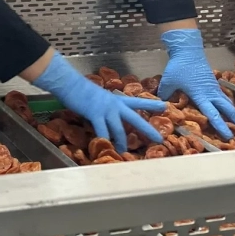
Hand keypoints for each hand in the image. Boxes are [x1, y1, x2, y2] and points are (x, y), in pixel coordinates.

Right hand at [32, 51, 164, 151]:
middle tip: (160, 138)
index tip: (165, 106)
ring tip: (123, 152)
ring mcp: (106, 109)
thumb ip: (103, 107)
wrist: (69, 83)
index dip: (151, 104)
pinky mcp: (95, 114)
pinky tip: (104, 145)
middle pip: (135, 118)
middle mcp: (115, 104)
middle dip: (148, 129)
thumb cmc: (79, 88)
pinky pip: (102, 131)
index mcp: (116, 99)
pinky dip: (104, 139)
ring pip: (119, 129)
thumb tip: (104, 116)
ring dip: (121, 142)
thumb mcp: (97, 97)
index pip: (138, 101)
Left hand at [159, 28, 234, 139]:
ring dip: (233, 113)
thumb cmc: (179, 67)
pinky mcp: (214, 83)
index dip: (220, 126)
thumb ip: (164, 95)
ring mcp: (214, 88)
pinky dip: (228, 104)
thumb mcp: (168, 82)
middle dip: (234, 121)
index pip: (212, 114)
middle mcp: (211, 93)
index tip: (228, 136)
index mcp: (200, 95)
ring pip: (227, 102)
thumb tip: (160, 106)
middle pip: (226, 109)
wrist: (188, 51)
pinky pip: (223, 96)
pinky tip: (228, 108)